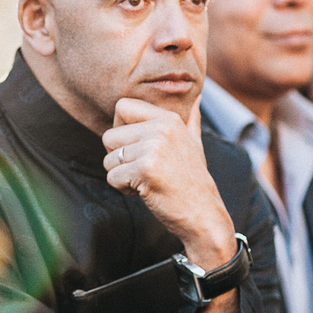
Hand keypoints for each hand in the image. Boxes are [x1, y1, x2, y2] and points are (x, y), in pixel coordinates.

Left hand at [102, 96, 234, 268]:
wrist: (204, 217)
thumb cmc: (192, 182)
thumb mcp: (195, 144)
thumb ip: (190, 119)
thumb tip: (197, 96)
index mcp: (169, 118)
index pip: (121, 106)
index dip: (120, 130)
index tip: (137, 147)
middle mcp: (161, 128)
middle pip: (109, 136)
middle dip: (118, 158)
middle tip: (143, 170)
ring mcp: (154, 148)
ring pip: (108, 159)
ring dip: (121, 175)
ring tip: (147, 181)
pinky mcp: (145, 170)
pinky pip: (112, 177)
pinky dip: (124, 189)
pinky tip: (147, 191)